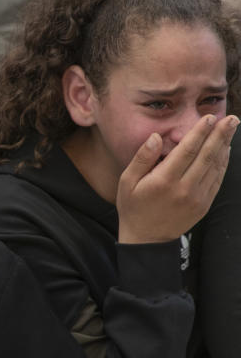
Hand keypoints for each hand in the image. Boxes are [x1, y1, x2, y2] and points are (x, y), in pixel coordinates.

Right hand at [117, 114, 238, 243]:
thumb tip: (155, 137)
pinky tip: (225, 150)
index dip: (199, 133)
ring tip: (232, 129)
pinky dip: (223, 163)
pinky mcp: (204, 204)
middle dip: (220, 135)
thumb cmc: (134, 207)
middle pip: (206, 156)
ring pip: (215, 167)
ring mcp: (197, 197)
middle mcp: (184, 188)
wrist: (147, 239)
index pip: (187, 151)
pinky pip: (217, 179)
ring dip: (225, 146)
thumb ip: (142, 158)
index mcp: (164, 180)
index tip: (209, 118)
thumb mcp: (127, 181)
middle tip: (231, 119)